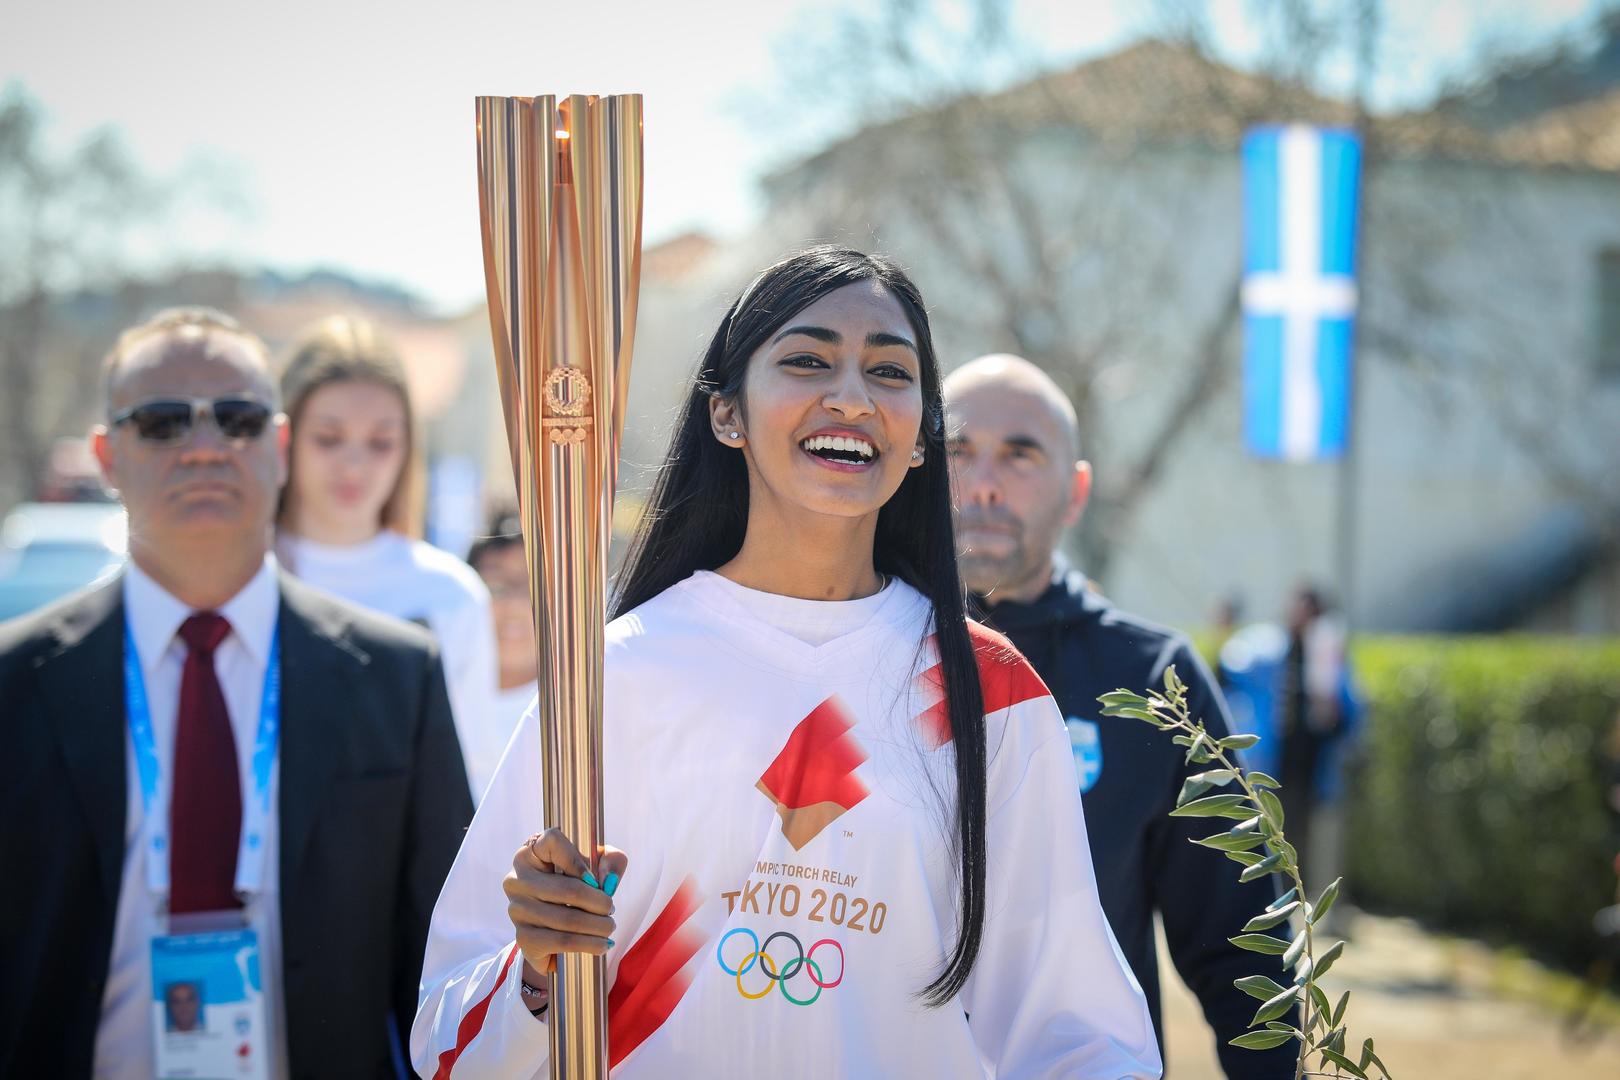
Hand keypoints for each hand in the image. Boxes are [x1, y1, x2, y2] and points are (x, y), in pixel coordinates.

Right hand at [504, 829, 627, 993]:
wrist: (553, 931)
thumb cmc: (574, 887)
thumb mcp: (595, 866)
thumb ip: (610, 861)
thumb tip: (608, 880)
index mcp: (530, 853)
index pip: (551, 840)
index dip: (577, 858)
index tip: (594, 878)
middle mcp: (516, 879)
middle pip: (567, 888)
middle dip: (599, 903)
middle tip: (610, 909)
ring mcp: (517, 910)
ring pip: (567, 919)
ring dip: (598, 926)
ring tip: (609, 927)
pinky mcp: (523, 939)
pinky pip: (561, 941)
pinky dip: (588, 944)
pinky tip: (601, 945)